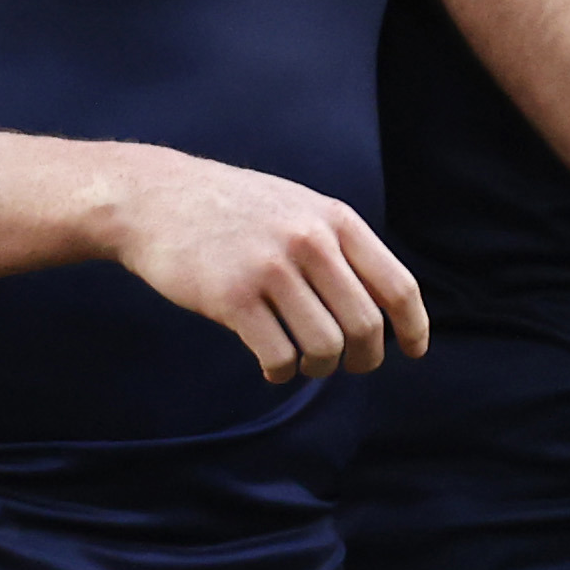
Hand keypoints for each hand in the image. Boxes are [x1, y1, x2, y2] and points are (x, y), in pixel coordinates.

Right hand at [102, 148, 430, 383]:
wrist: (155, 198)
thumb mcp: (298, 207)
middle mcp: (310, 241)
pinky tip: (271, 363)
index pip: (397, 285)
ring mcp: (271, 269)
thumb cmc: (232, 210)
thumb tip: (382, 306)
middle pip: (365, 326)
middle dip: (364, 358)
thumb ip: (339, 246)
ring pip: (325, 348)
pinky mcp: (232, 297)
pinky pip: (278, 357)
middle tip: (348, 365)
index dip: (413, 327)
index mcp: (335, 219)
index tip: (414, 351)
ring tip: (303, 362)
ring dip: (319, 368)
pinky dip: (281, 372)